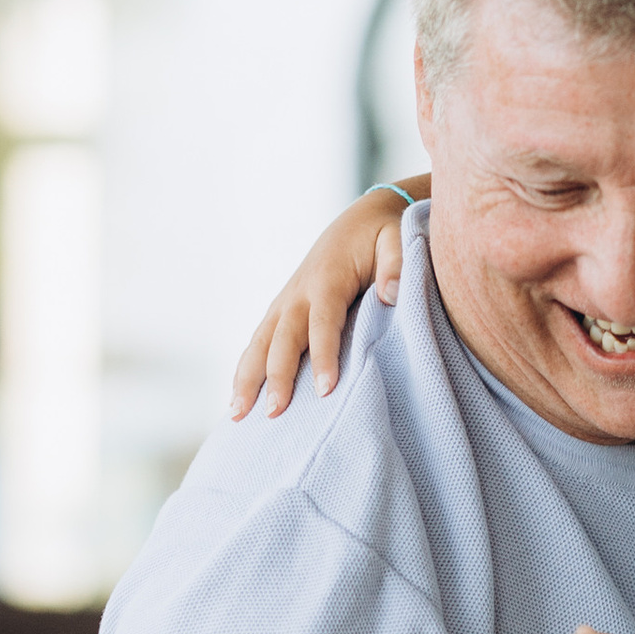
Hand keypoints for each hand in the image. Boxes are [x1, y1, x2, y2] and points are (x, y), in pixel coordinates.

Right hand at [228, 194, 410, 418]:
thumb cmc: (382, 235)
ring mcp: (286, 301)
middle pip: (282, 337)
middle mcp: (299, 292)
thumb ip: (396, 265)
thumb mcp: (397, 239)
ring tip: (237, 415)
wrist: (362, 218)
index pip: (322, 322)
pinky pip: (259, 342)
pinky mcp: (283, 309)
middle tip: (275, 413)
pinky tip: (240, 399)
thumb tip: (389, 295)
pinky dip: (246, 369)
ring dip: (247, 377)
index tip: (326, 390)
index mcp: (327, 278)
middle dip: (276, 376)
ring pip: (260, 342)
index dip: (323, 356)